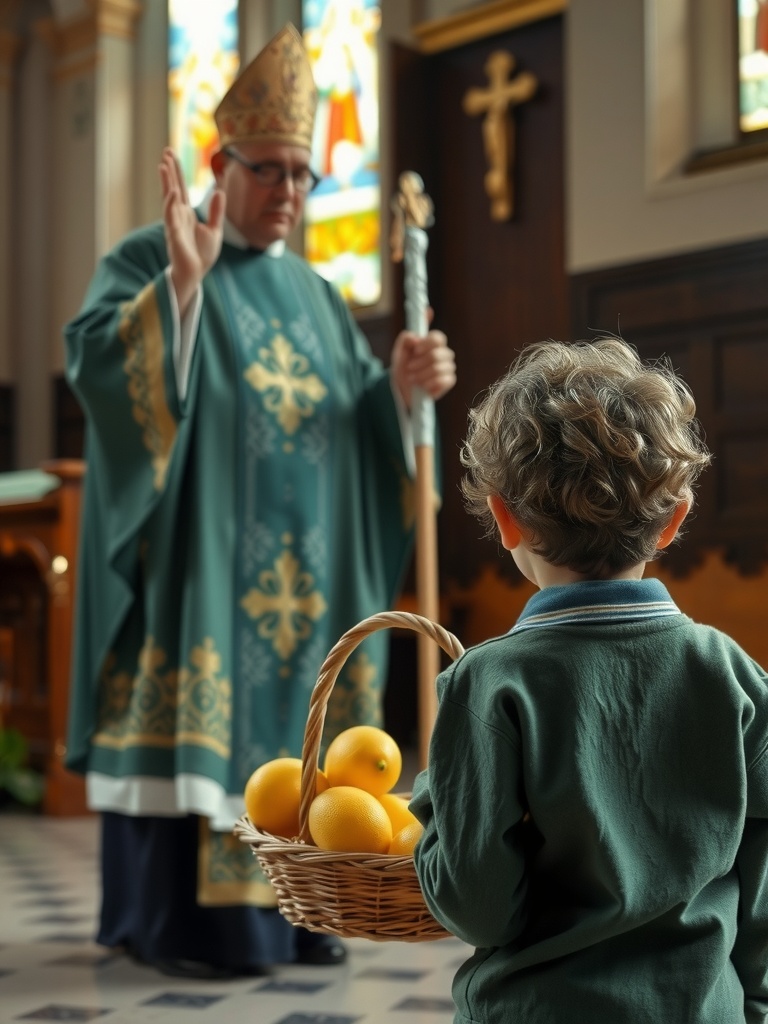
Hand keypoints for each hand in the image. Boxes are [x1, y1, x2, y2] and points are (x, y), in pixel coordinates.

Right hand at [159, 147, 224, 315]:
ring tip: (163, 165)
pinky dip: (171, 204)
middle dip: (170, 170)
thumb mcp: (215, 230)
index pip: (181, 187)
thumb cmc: (201, 254)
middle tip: (166, 150)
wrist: (196, 274)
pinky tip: (172, 192)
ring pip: (169, 198)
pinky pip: (171, 217)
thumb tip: (220, 192)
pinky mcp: (174, 235)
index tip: (171, 154)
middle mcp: (178, 215)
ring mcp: (174, 223)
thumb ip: (216, 212)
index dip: (177, 171)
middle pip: (173, 187)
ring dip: (166, 182)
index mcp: (186, 213)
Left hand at [390, 328, 456, 408]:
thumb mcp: (399, 352)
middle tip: (410, 367)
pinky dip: (429, 384)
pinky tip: (423, 386)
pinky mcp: (449, 381)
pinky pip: (442, 381)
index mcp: (433, 344)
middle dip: (420, 363)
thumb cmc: (404, 368)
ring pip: (438, 369)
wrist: (403, 388)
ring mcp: (447, 368)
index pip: (438, 338)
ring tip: (412, 378)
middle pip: (437, 354)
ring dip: (421, 375)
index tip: (416, 351)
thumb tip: (415, 338)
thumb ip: (405, 340)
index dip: (427, 343)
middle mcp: (443, 354)